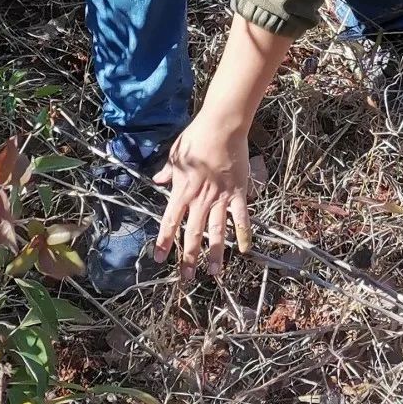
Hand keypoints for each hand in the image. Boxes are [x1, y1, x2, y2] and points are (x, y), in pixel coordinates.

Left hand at [152, 110, 252, 280]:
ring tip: (214, 273)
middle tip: (187, 277)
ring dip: (215, 254)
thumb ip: (168, 171)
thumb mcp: (175, 154)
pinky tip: (244, 250)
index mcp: (182, 190)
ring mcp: (220, 197)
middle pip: (192, 233)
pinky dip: (243, 234)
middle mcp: (200, 198)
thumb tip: (158, 179)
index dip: (164, 242)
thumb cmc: (196, 136)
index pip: (170, 222)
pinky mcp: (238, 193)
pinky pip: (241, 218)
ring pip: (217, 231)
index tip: (160, 258)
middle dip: (189, 257)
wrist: (222, 126)